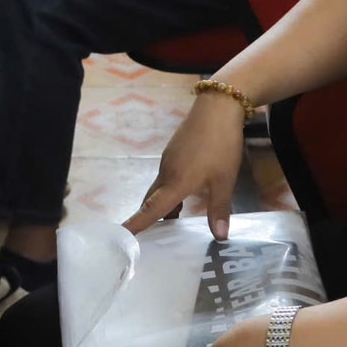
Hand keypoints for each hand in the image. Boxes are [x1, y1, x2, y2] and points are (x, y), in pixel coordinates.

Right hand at [123, 86, 248, 237]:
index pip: (151, 209)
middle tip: (150, 239)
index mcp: (175, 182)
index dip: (137, 224)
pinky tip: (183, 196)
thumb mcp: (224, 180)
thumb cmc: (221, 145)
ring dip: (161, 206)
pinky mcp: (174, 152)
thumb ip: (219, 208)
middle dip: (148, 219)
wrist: (217, 107)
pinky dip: (168, 192)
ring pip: (159, 188)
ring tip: (170, 224)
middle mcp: (166, 172)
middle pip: (151, 200)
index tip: (121, 237)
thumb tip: (219, 238)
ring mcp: (169, 160)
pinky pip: (166, 177)